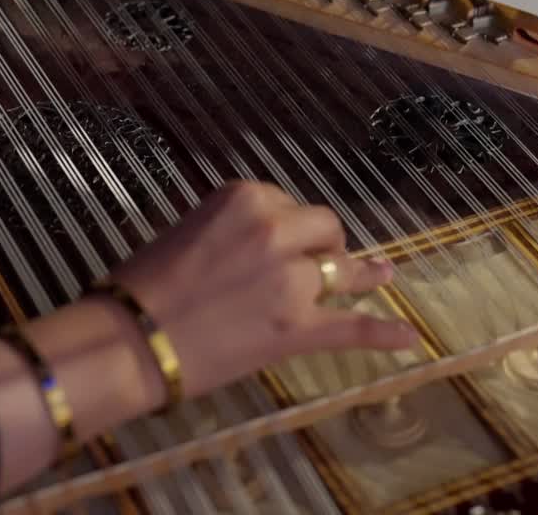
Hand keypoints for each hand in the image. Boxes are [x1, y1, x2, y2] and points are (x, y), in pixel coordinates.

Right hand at [0, 180, 416, 494]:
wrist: (128, 339)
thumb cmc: (143, 284)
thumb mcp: (189, 231)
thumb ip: (233, 229)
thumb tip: (258, 246)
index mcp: (246, 198)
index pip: (287, 203)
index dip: (287, 225)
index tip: (276, 242)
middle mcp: (276, 230)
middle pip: (324, 229)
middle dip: (323, 243)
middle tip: (316, 262)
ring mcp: (294, 280)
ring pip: (345, 270)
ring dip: (362, 274)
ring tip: (383, 275)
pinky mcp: (298, 327)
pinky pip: (351, 327)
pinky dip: (382, 333)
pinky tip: (409, 337)